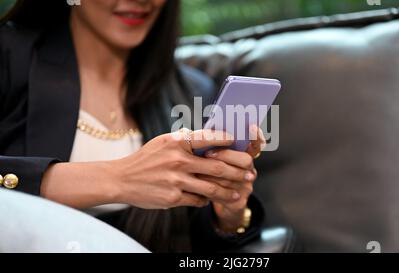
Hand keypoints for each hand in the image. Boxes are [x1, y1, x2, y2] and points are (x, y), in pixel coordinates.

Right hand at [110, 129, 253, 209]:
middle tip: (249, 174)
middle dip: (237, 172)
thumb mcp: (163, 142)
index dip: (226, 140)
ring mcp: (176, 181)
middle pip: (217, 167)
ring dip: (228, 191)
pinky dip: (207, 199)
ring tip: (238, 192)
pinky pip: (198, 199)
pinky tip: (212, 199)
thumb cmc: (146, 159)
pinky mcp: (172, 198)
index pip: (208, 138)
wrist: (121, 179)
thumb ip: (186, 140)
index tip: (238, 142)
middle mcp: (178, 161)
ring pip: (212, 188)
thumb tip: (211, 137)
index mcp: (177, 143)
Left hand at [201, 125, 265, 231]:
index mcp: (245, 157)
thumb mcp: (213, 157)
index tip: (250, 126)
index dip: (255, 137)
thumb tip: (205, 129)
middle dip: (226, 155)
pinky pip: (226, 195)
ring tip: (197, 170)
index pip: (256, 145)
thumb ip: (214, 145)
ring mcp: (246, 186)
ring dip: (213, 173)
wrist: (213, 200)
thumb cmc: (210, 173)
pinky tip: (200, 186)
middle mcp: (249, 171)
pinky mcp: (239, 201)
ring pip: (232, 178)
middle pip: (246, 160)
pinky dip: (211, 189)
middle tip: (208, 153)